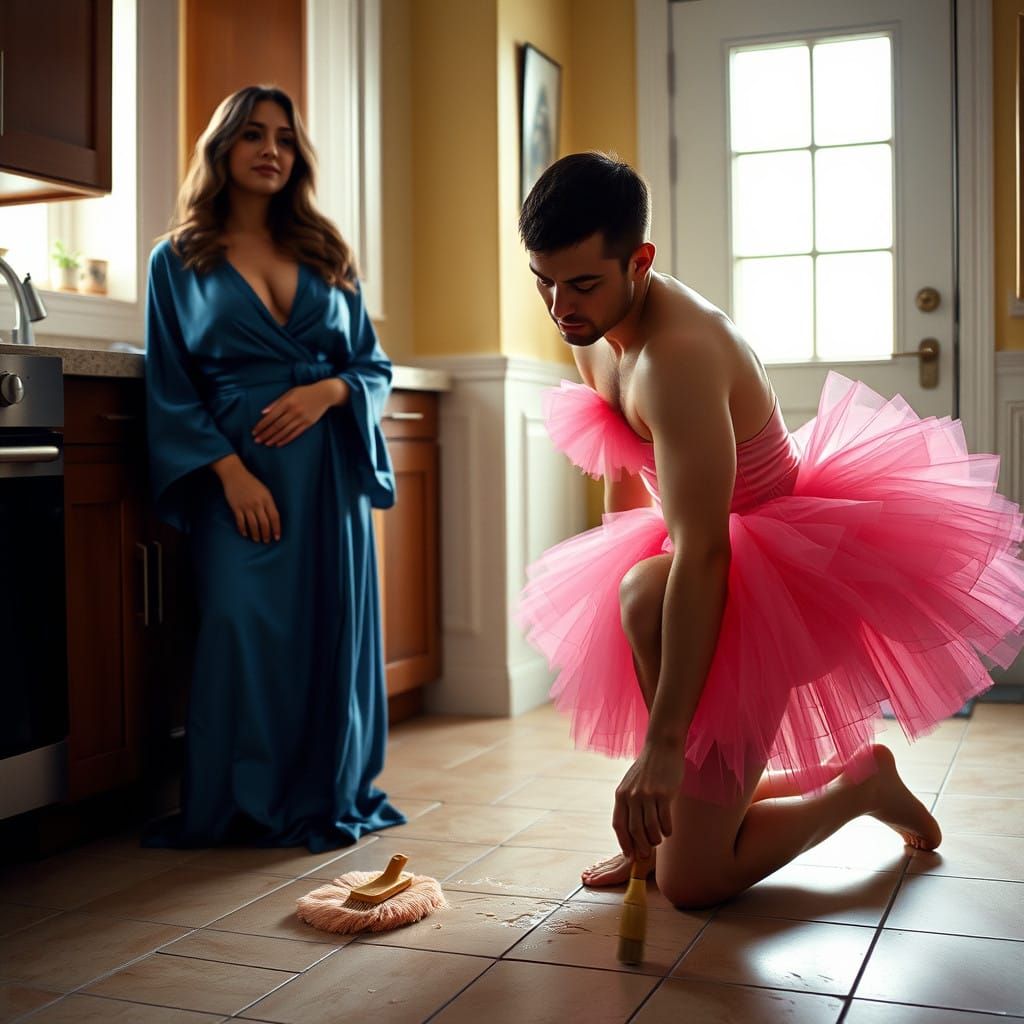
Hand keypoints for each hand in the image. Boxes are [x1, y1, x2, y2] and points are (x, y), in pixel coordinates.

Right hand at [213, 457, 281, 542]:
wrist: (235, 475)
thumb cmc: (251, 483)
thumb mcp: (264, 491)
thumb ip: (269, 504)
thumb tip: (272, 519)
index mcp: (267, 499)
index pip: (274, 517)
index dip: (276, 528)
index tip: (277, 537)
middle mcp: (258, 503)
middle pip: (264, 523)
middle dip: (266, 534)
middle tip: (266, 541)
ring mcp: (246, 506)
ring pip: (253, 524)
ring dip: (256, 534)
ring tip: (257, 539)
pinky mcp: (236, 507)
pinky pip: (240, 522)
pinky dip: (243, 529)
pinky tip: (245, 534)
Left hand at [252, 378, 349, 446]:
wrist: (324, 394)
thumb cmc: (304, 392)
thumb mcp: (290, 393)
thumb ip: (276, 403)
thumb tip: (263, 413)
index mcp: (287, 402)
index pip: (271, 416)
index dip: (262, 425)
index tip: (254, 431)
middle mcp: (294, 411)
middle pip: (277, 425)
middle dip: (266, 434)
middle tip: (257, 440)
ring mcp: (302, 418)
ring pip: (285, 431)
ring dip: (274, 438)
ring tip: (266, 443)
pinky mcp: (308, 424)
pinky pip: (295, 434)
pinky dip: (286, 439)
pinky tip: (279, 443)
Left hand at [612, 738, 683, 860]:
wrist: (661, 747)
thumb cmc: (647, 769)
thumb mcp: (630, 784)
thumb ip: (629, 804)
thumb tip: (632, 832)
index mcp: (621, 795)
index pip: (619, 826)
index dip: (624, 843)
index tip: (630, 856)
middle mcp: (632, 796)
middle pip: (634, 831)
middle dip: (641, 847)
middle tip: (647, 854)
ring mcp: (647, 795)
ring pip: (650, 829)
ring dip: (655, 840)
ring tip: (659, 840)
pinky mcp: (663, 794)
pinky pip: (664, 821)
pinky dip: (667, 830)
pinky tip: (668, 830)